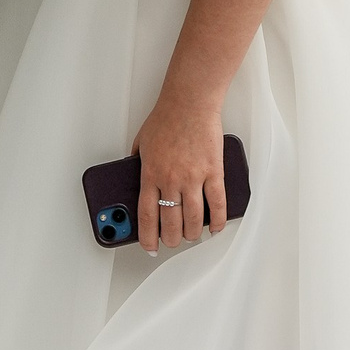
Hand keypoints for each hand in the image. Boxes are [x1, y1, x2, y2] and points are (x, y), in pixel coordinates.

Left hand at [134, 89, 227, 254]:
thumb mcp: (141, 142)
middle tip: (173, 242)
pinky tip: (215, 227)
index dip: (148, 237)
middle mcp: (171, 180)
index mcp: (150, 174)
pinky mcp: (213, 171)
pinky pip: (217, 203)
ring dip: (193, 234)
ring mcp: (193, 177)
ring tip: (192, 237)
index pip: (147, 216)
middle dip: (172, 239)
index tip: (150, 247)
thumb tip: (132, 173)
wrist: (190, 102)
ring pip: (194, 218)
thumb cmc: (166, 117)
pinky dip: (217, 220)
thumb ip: (136, 162)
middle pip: (171, 222)